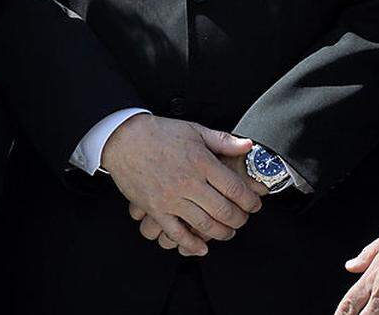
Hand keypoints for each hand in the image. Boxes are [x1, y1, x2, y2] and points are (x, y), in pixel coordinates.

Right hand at [102, 114, 261, 255]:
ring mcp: (171, 198)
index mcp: (201, 162)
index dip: (250, 201)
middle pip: (224, 210)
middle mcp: (189, 182)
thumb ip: (223, 140)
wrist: (124, 139)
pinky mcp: (156, 209)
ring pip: (204, 225)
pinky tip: (202, 247)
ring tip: (228, 232)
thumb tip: (249, 146)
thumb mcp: (194, 130)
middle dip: (239, 219)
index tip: (255, 205)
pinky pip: (176, 233)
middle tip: (243, 219)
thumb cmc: (159, 133)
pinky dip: (191, 244)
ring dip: (221, 233)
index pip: (235, 189)